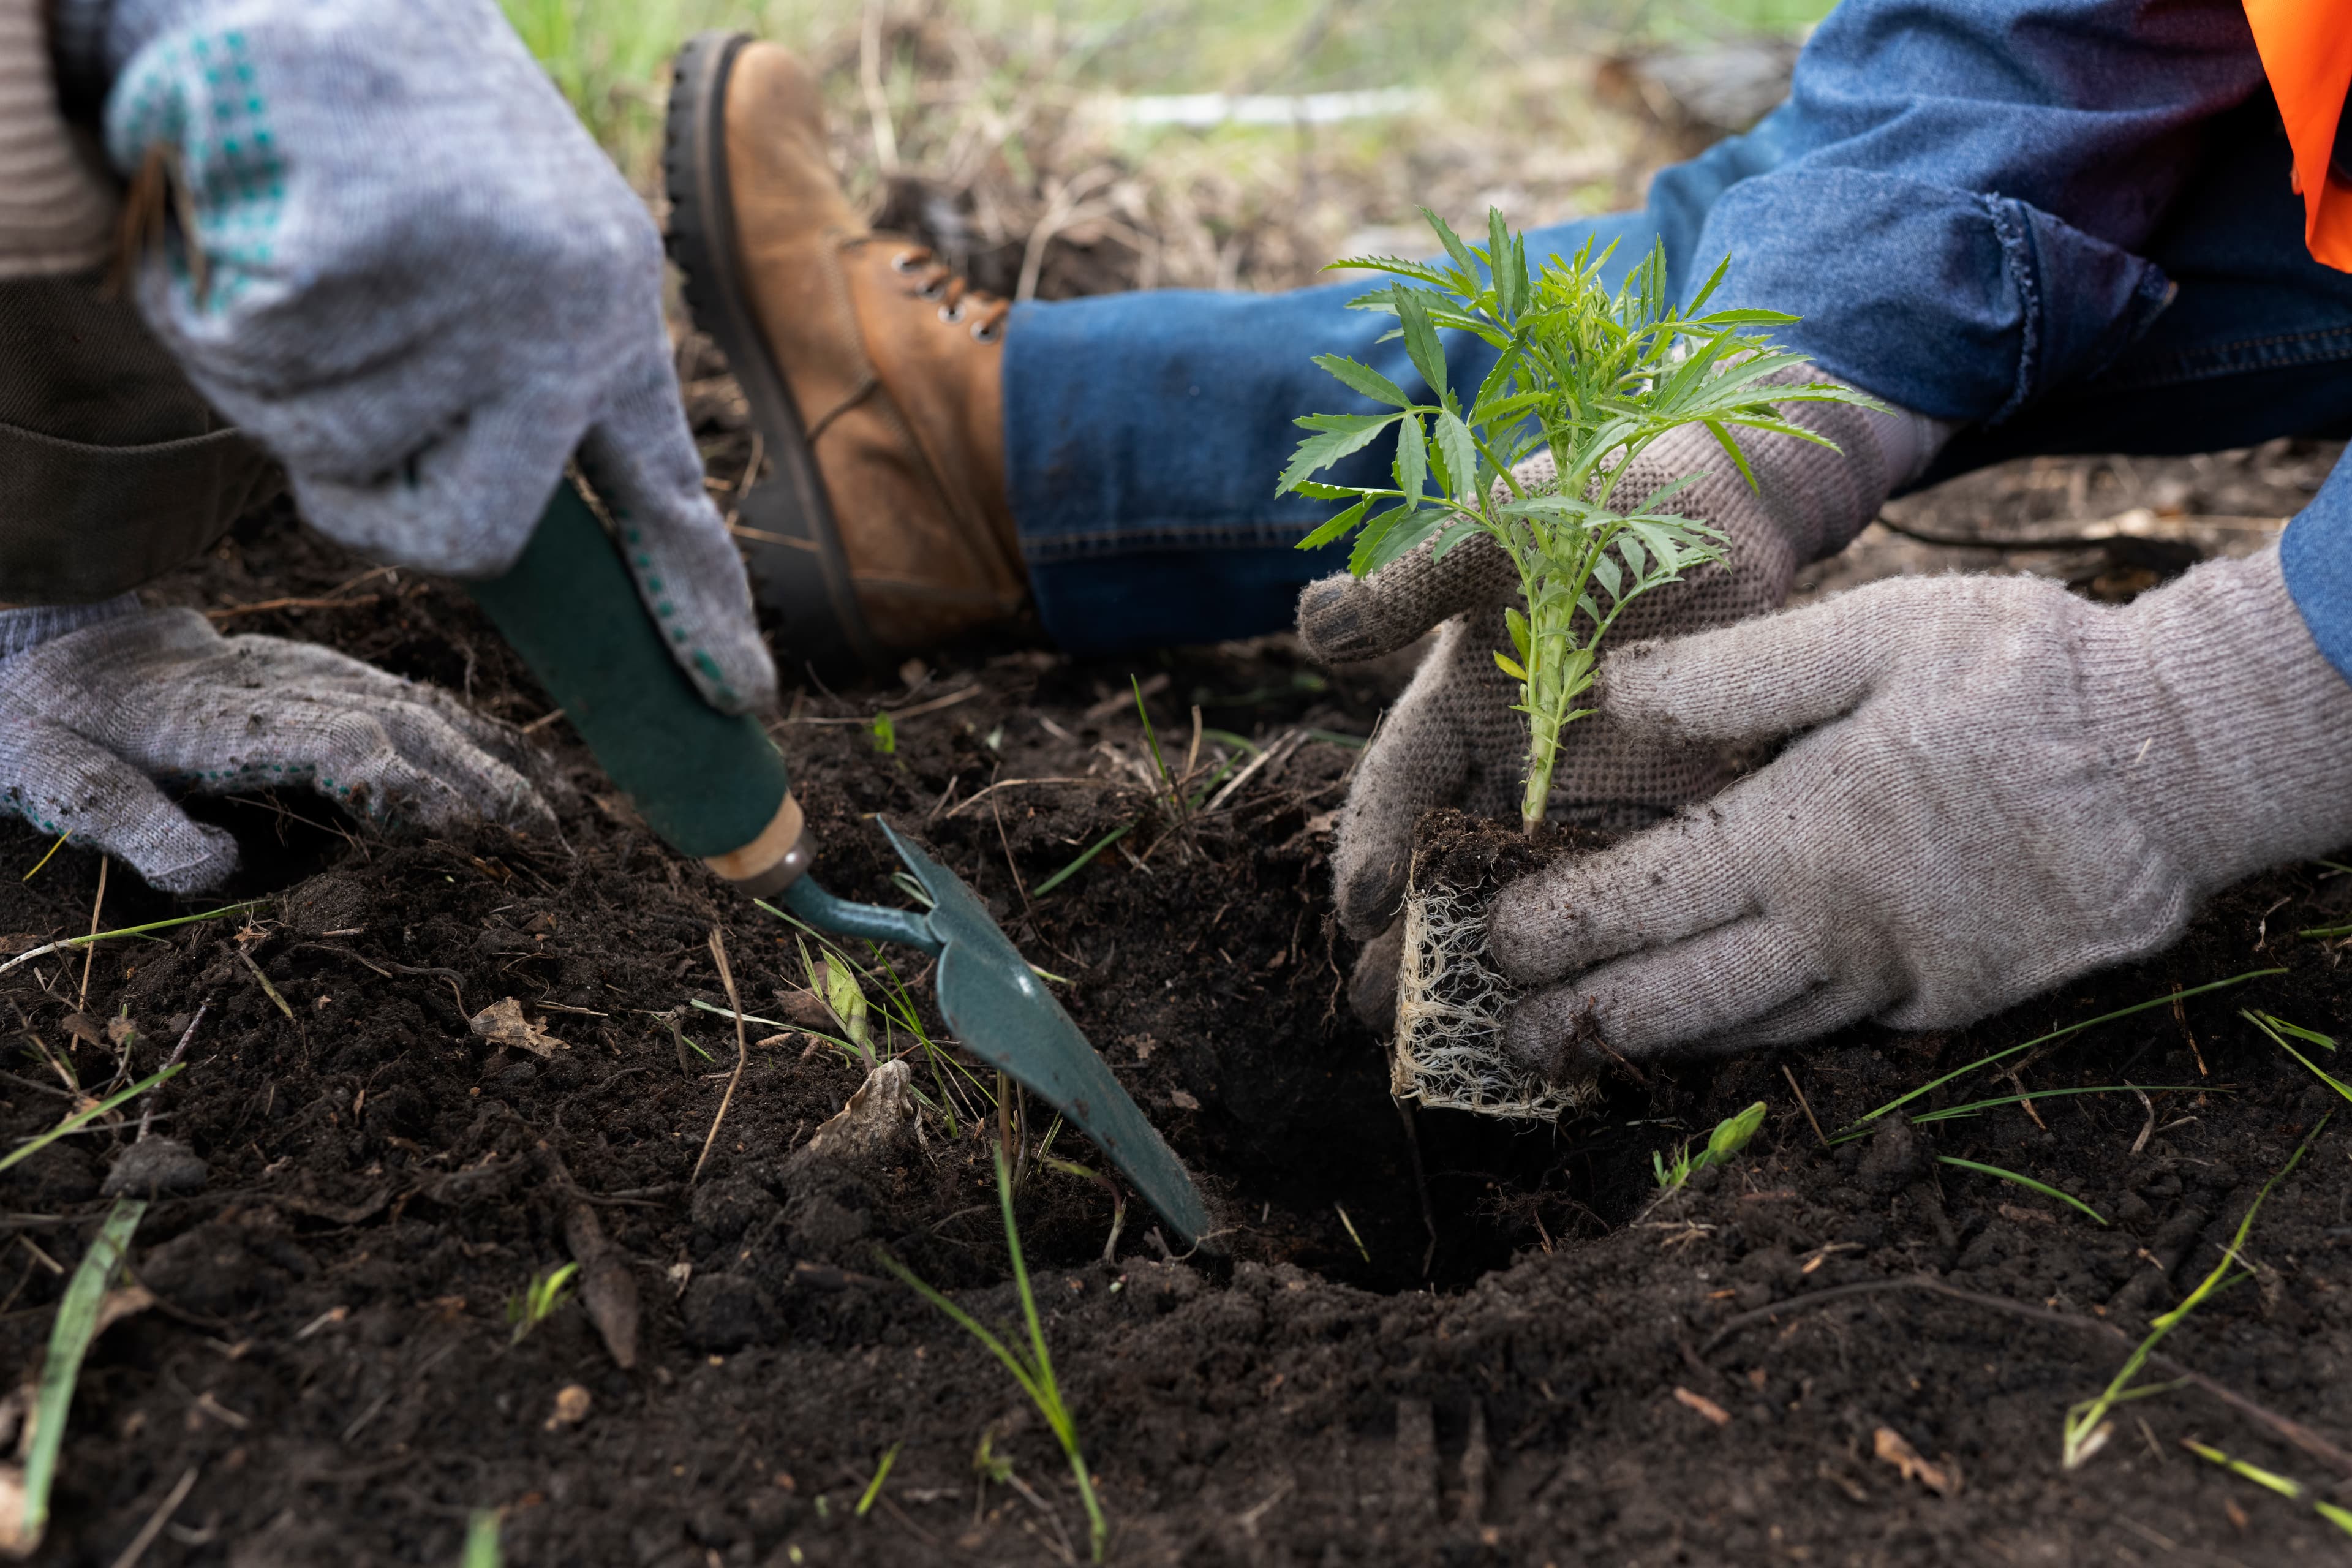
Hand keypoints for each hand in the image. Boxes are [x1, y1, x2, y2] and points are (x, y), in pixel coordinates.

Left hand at [0, 605, 555, 892]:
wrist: (55, 638)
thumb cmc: (51, 721)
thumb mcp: (50, 772)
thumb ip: (124, 819)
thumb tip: (216, 870)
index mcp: (227, 718)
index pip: (347, 746)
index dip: (414, 790)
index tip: (471, 842)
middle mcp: (293, 688)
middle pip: (415, 733)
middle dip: (490, 794)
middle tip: (553, 859)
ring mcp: (323, 675)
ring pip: (436, 717)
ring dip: (508, 773)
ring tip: (570, 832)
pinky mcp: (339, 677)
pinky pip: (434, 707)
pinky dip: (495, 744)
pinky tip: (542, 780)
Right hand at [77, 0, 773, 712]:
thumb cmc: (403, 144)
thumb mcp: (507, 258)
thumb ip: (518, 393)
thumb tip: (496, 537)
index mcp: (609, 318)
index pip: (666, 496)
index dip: (699, 607)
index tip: (742, 697)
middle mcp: (565, 310)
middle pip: (458, 531)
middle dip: (364, 484)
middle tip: (328, 376)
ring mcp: (470, 282)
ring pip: (324, 445)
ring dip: (270, 367)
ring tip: (295, 242)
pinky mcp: (360, 246)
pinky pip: (248, 362)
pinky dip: (204, 301)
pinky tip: (243, 208)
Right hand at [1298, 377, 1938, 1022]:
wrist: (1711, 494)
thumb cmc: (1583, 498)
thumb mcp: (1487, 530)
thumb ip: (1410, 584)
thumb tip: (1312, 626)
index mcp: (1453, 705)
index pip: (1397, 791)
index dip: (1373, 849)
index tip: (1360, 909)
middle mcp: (1514, 762)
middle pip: (1455, 867)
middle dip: (1418, 943)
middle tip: (1385, 1015)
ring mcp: (1593, 787)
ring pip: (1542, 892)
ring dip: (1511, 964)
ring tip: (1478, 1039)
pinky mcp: (1674, 799)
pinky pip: (1642, 875)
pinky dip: (1621, 934)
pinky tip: (1607, 998)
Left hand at [1490, 548, 2351, 1071]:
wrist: (2182, 763)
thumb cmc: (2026, 678)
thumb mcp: (1878, 633)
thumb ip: (1738, 673)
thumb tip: (1614, 687)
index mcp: (1799, 832)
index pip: (1638, 899)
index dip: (1551, 927)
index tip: (1484, 942)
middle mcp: (1835, 926)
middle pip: (1675, 996)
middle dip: (1580, 1020)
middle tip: (1503, 1035)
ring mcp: (1896, 978)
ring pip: (1747, 1029)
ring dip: (1657, 1045)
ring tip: (1585, 1051)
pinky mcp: (1950, 1001)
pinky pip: (1831, 1029)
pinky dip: (1760, 1035)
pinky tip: (1719, 1030)